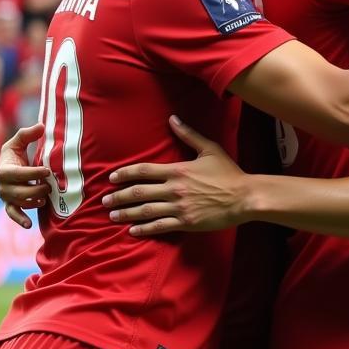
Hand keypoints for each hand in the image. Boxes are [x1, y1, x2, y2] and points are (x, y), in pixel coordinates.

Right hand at [0, 123, 49, 228]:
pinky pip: (13, 214)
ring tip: (46, 197)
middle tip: (50, 185)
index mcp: (3, 170)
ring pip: (20, 202)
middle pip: (20, 192)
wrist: (10, 167)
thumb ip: (27, 134)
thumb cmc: (15, 154)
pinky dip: (20, 220)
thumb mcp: (18, 142)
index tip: (47, 170)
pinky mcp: (10, 204)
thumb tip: (41, 126)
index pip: (18, 174)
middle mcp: (2, 186)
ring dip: (34, 201)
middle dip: (37, 189)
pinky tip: (29, 225)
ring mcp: (5, 197)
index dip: (32, 173)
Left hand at [102, 116, 247, 236]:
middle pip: (139, 192)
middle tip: (104, 200)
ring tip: (112, 215)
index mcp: (178, 170)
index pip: (144, 171)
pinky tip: (133, 230)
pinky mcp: (186, 222)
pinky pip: (160, 226)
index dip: (125, 174)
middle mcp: (174, 189)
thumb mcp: (209, 149)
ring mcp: (179, 208)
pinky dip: (144, 229)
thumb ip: (188, 135)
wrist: (244, 196)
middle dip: (119, 196)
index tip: (112, 178)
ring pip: (145, 211)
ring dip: (126, 213)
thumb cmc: (228, 172)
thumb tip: (173, 118)